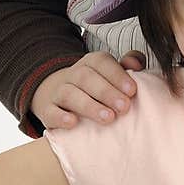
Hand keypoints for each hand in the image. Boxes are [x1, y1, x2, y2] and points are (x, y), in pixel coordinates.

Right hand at [31, 50, 145, 128]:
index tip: (132, 90)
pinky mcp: (46, 110)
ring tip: (108, 118)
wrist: (57, 96)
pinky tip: (73, 122)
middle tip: (124, 107)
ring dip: (89, 106)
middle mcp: (73, 75)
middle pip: (86, 78)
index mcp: (91, 63)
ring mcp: (58, 92)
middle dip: (107, 92)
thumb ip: (126, 67)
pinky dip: (60, 117)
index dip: (116, 74)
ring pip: (69, 94)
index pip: (101, 62)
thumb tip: (137, 63)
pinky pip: (50, 111)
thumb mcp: (111, 74)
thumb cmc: (94, 88)